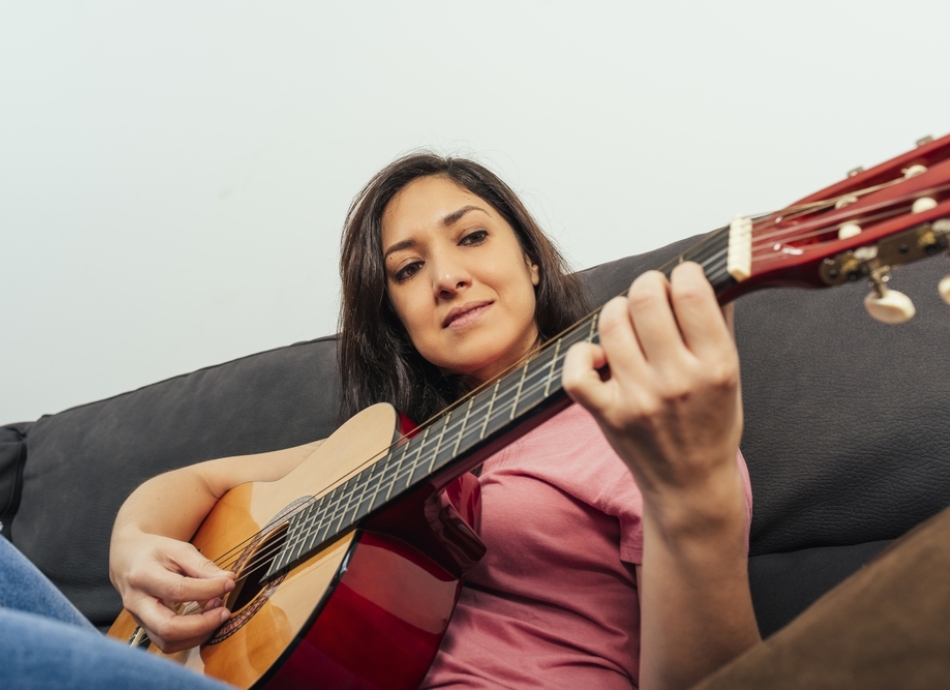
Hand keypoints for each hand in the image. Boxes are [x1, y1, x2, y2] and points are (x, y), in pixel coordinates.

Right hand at [109, 531, 235, 652]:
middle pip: (168, 628)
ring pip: (168, 642)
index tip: (229, 583)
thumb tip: (228, 580)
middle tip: (224, 611)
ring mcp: (139, 620)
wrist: (127, 561)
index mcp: (143, 576)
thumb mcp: (178, 549)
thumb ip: (202, 565)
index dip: (208, 589)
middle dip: (203, 624)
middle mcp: (136, 603)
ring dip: (199, 634)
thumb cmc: (155, 553)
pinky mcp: (146, 630)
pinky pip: (169, 644)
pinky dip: (192, 638)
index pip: (178, 590)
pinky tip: (206, 621)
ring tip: (217, 613)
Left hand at [562, 262, 742, 525]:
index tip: (682, 278)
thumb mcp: (732, 374)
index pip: (691, 294)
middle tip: (651, 295)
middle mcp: (677, 381)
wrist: (689, 485)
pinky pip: (578, 370)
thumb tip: (709, 274)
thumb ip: (721, 322)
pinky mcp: (607, 415)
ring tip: (628, 320)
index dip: (683, 274)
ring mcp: (638, 399)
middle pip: (645, 300)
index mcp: (716, 366)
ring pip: (611, 324)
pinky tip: (600, 355)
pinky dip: (582, 354)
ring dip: (617, 311)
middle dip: (647, 285)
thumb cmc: (711, 424)